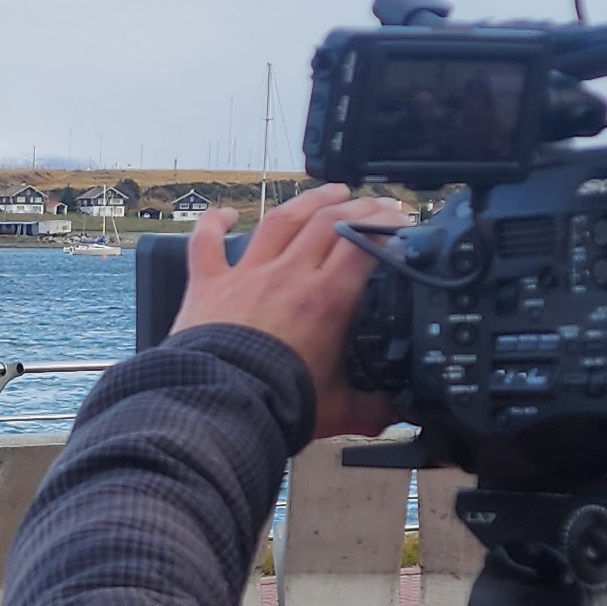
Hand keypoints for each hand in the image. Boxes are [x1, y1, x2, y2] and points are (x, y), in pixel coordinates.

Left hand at [169, 186, 411, 440]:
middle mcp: (288, 276)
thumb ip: (373, 407)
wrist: (220, 409)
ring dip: (308, 202)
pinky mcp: (209, 285)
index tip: (399, 222)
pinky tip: (223, 213)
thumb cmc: (277, 407)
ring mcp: (247, 275)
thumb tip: (396, 414)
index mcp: (326, 300)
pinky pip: (207, 242)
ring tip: (331, 192)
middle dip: (358, 207)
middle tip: (375, 206)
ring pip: (282, 220)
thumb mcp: (339, 409)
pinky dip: (213, 223)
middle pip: (329, 221)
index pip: (363, 243)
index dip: (385, 225)